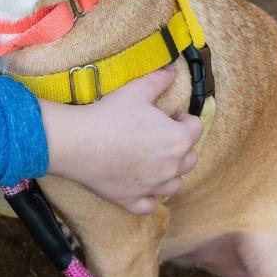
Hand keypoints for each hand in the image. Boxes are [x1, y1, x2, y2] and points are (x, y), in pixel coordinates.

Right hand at [38, 66, 200, 214]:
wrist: (80, 143)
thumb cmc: (110, 115)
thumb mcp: (136, 90)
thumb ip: (158, 80)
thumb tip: (172, 70)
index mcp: (177, 140)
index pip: (196, 129)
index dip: (184, 119)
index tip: (171, 114)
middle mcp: (171, 167)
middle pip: (190, 159)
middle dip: (181, 146)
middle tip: (161, 135)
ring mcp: (153, 187)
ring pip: (175, 185)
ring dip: (170, 173)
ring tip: (155, 160)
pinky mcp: (133, 200)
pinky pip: (150, 205)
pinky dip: (150, 197)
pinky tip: (142, 186)